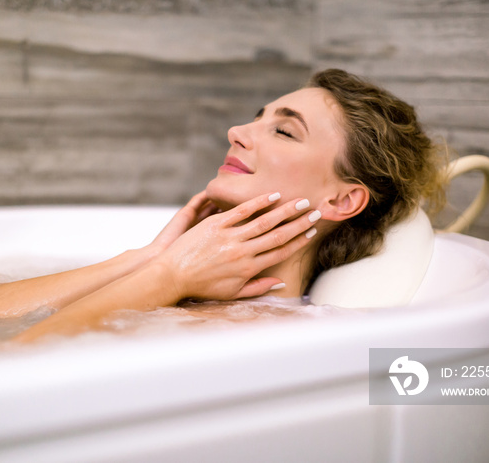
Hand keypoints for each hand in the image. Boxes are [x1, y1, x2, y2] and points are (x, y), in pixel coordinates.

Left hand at [154, 193, 318, 300]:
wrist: (172, 275)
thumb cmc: (202, 286)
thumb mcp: (232, 292)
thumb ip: (258, 287)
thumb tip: (280, 283)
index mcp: (248, 268)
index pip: (280, 251)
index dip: (298, 241)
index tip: (311, 232)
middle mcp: (243, 252)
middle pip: (278, 234)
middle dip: (299, 223)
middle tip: (316, 212)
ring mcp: (229, 237)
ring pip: (263, 221)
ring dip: (285, 210)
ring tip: (301, 201)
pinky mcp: (215, 225)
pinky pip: (241, 211)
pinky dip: (258, 203)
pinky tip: (272, 195)